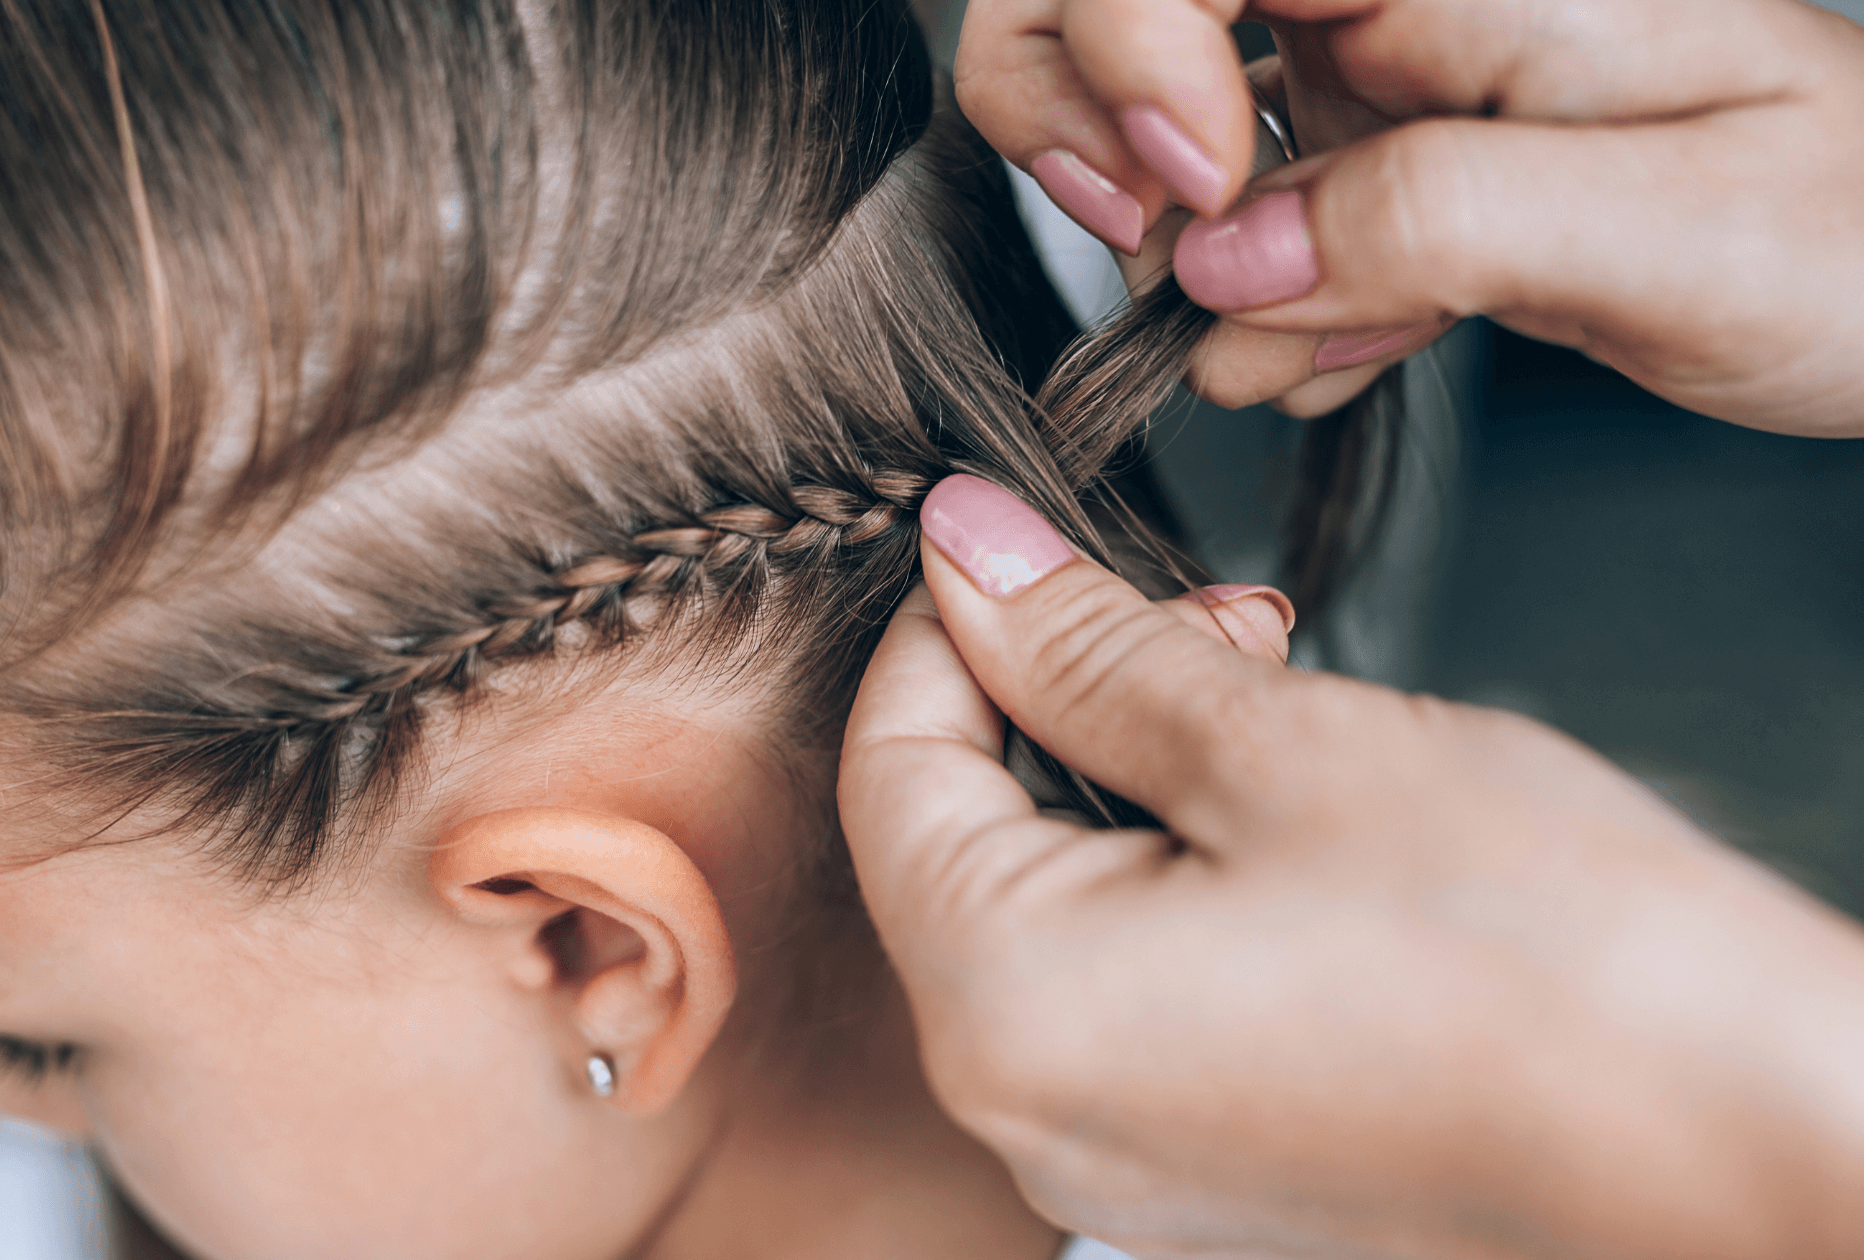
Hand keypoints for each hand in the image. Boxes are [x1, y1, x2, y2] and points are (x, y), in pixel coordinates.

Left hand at [839, 475, 1863, 1258]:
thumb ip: (1090, 645)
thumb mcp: (1284, 746)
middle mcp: (1029, 1114)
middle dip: (1058, 699)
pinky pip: (1114, 993)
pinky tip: (1283, 825)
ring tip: (1276, 709)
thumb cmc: (1549, 961)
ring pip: (1041, 909)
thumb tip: (970, 549)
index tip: (1017, 538)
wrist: (1744, 1144)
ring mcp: (1112, 1158)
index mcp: (1007, 1009)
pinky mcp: (1196, 1167)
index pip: (885, 769)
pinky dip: (1167, 884)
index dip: (945, 626)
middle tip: (1209, 620)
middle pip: (955, 841)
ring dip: (1126, 780)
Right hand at [957, 0, 1863, 435]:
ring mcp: (1367, 78)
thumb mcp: (1670, 228)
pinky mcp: (1367, 167)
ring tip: (1301, 345)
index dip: (1134, 43)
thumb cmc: (1854, 238)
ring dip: (1177, 259)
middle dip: (1086, 122)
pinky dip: (1247, 315)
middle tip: (1168, 250)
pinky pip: (1228, 229)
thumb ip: (1434, 218)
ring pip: (1142, 120)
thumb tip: (1222, 254)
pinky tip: (1344, 353)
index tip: (1198, 192)